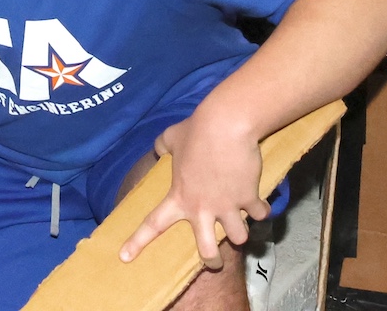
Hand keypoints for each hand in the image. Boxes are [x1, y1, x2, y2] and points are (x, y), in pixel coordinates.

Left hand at [121, 109, 266, 265]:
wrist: (225, 125)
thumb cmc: (196, 131)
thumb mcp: (171, 137)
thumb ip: (162, 146)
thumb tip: (158, 148)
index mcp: (179, 197)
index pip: (153, 224)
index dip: (137, 242)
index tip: (124, 257)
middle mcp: (202, 209)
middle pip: (207, 250)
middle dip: (212, 261)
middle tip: (214, 262)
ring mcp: (227, 206)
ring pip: (239, 237)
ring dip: (241, 233)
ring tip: (241, 225)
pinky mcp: (249, 198)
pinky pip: (260, 214)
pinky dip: (262, 210)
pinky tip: (261, 206)